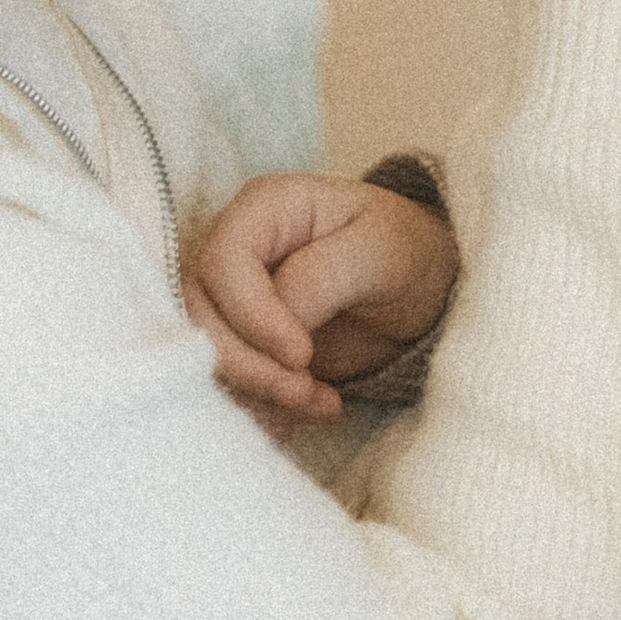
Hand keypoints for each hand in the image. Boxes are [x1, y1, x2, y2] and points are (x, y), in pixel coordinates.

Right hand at [186, 177, 459, 424]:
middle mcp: (235, 250)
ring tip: (322, 405)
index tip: (302, 355)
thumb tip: (281, 319)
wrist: (419, 289)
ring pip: (207, 354)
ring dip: (259, 393)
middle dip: (249, 365)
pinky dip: (265, 408)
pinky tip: (314, 411)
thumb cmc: (405, 251)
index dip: (252, 315)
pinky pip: (230, 380)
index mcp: (264, 208)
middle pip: (201, 314)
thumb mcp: (382, 251)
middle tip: (305, 392)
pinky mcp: (244, 343)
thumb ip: (324, 274)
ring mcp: (233, 299)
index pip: (223, 261)